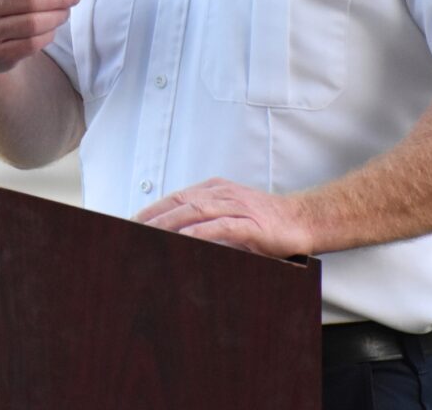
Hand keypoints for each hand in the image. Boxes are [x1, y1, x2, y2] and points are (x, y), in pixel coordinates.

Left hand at [132, 177, 313, 258]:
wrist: (302, 220)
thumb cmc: (265, 224)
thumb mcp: (232, 218)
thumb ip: (208, 224)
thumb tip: (178, 241)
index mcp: (216, 190)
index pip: (177, 197)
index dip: (152, 209)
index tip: (130, 223)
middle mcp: (223, 193)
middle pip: (180, 201)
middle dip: (153, 216)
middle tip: (129, 231)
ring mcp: (237, 206)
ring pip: (196, 210)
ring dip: (169, 222)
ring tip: (147, 234)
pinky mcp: (251, 223)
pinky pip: (222, 225)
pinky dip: (201, 231)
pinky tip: (184, 238)